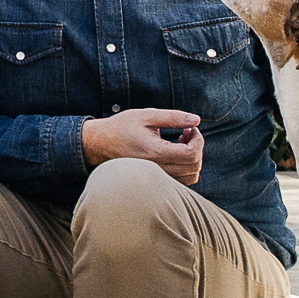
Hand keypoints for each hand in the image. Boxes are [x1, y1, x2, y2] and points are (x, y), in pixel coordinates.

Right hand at [82, 106, 202, 183]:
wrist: (100, 144)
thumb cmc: (122, 127)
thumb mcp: (146, 116)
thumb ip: (173, 117)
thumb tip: (197, 119)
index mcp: (156, 152)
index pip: (192, 154)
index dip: (199, 140)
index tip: (191, 128)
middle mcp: (157, 169)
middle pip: (194, 167)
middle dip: (197, 147)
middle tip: (187, 132)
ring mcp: (156, 177)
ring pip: (190, 177)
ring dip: (193, 159)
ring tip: (181, 142)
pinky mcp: (155, 180)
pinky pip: (181, 181)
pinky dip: (186, 168)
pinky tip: (175, 152)